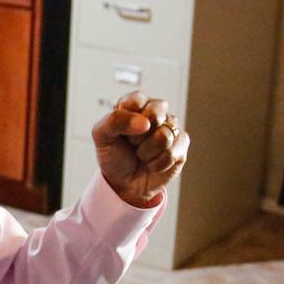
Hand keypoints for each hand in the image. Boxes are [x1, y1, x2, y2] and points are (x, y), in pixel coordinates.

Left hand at [92, 90, 189, 207]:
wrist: (124, 184)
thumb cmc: (114, 156)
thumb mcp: (101, 136)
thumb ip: (115, 121)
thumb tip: (146, 123)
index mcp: (136, 103)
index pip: (137, 100)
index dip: (128, 118)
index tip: (119, 131)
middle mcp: (156, 112)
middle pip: (156, 113)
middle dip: (138, 136)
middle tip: (131, 143)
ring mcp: (170, 127)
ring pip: (164, 136)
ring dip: (147, 152)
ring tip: (141, 155)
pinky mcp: (181, 144)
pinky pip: (173, 152)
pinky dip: (158, 164)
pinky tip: (152, 164)